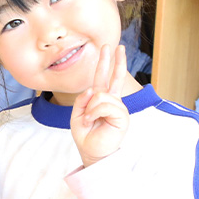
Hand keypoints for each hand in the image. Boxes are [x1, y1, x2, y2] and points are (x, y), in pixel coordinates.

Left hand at [70, 44, 129, 167]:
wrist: (92, 153)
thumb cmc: (86, 136)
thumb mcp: (77, 114)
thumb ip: (83, 99)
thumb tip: (94, 90)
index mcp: (101, 100)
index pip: (104, 78)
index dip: (106, 63)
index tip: (109, 49)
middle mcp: (112, 102)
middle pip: (114, 77)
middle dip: (116, 60)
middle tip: (118, 46)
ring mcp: (118, 108)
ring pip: (100, 95)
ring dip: (89, 109)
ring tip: (89, 121)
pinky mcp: (122, 115)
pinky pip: (103, 105)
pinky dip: (94, 113)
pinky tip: (93, 121)